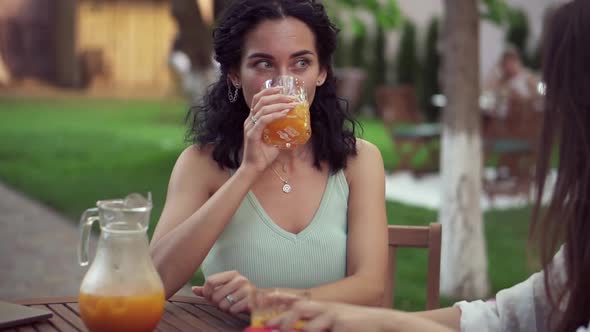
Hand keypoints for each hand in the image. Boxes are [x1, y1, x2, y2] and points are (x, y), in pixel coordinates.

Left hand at [192, 270, 253, 313]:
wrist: (258, 300)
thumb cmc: (238, 294)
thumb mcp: (224, 288)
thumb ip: (209, 289)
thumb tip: (193, 289)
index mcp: (232, 274)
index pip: (210, 281)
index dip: (206, 292)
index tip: (210, 296)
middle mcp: (240, 279)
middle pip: (215, 295)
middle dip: (217, 303)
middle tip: (224, 302)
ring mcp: (247, 289)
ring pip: (223, 304)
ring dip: (225, 308)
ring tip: (231, 304)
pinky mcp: (251, 300)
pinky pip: (233, 310)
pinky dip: (233, 311)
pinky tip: (237, 307)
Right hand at [241, 87, 297, 172]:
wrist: (255, 168)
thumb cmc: (264, 155)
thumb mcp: (274, 139)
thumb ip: (280, 130)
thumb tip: (293, 124)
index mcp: (253, 120)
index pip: (258, 99)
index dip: (269, 91)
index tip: (282, 89)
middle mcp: (250, 121)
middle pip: (261, 100)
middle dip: (277, 96)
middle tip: (290, 96)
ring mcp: (250, 127)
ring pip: (263, 108)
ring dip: (279, 104)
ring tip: (291, 104)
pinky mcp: (252, 134)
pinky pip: (264, 120)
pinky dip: (275, 115)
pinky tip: (284, 113)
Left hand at [267, 300, 389, 331]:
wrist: (382, 322)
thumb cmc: (357, 325)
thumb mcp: (337, 321)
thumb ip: (320, 324)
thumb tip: (302, 329)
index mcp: (325, 307)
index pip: (299, 306)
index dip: (282, 314)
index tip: (268, 323)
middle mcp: (328, 309)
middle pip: (300, 308)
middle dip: (286, 319)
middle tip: (278, 329)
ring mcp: (336, 316)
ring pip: (310, 326)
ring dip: (303, 331)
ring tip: (301, 331)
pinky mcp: (344, 325)